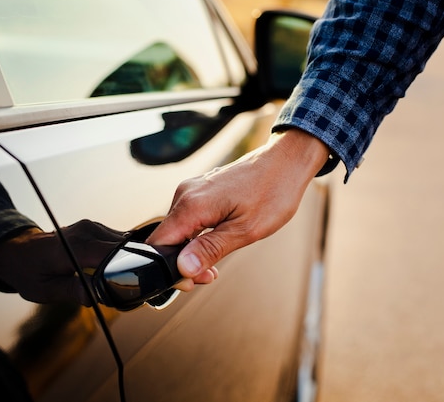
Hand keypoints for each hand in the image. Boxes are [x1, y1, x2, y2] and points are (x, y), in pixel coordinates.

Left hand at [0, 219, 126, 305]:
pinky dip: (119, 254)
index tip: (132, 287)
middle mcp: (86, 231)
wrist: (17, 251)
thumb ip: (72, 291)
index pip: (114, 254)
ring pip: (124, 244)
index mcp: (75, 246)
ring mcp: (92, 226)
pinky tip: (111, 268)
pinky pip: (117, 241)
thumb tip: (96, 295)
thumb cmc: (29, 272)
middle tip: (124, 290)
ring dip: (126, 261)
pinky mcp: (95, 228)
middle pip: (124, 249)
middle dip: (129, 268)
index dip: (128, 270)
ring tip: (117, 280)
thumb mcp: (45, 290)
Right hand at [147, 129, 330, 290]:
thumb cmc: (272, 192)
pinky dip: (196, 237)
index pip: (158, 244)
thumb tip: (182, 268)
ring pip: (177, 231)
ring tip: (214, 266)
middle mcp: (185, 194)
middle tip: (209, 276)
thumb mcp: (244, 230)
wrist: (285, 162)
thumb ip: (210, 249)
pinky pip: (187, 220)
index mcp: (192, 204)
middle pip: (166, 239)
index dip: (167, 269)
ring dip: (191, 252)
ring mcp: (191, 190)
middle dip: (183, 263)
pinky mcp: (199, 191)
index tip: (191, 282)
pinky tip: (215, 245)